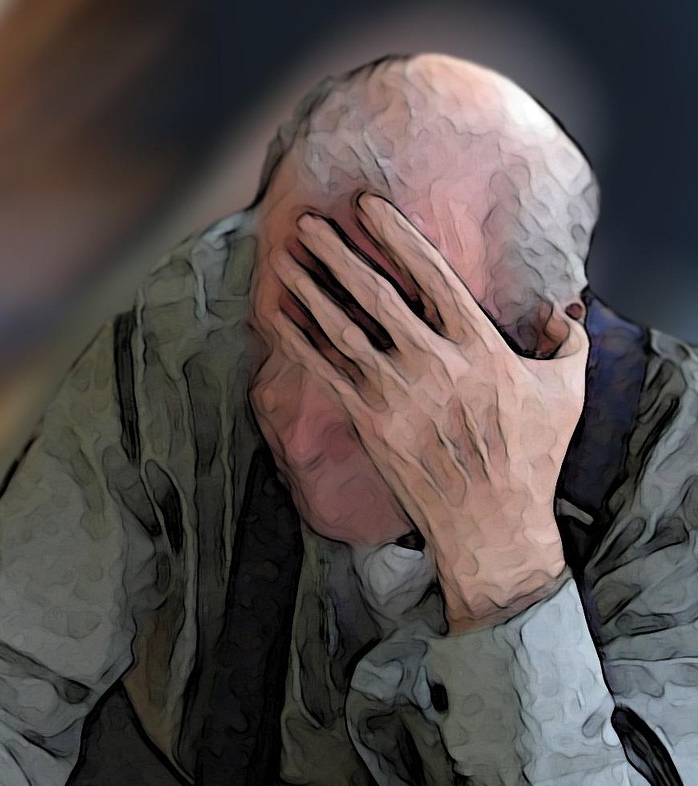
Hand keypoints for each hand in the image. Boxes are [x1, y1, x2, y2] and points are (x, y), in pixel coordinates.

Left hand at [267, 193, 588, 630]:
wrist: (490, 522)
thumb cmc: (530, 457)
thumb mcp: (566, 391)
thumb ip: (567, 341)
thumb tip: (561, 306)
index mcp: (479, 344)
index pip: (430, 273)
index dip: (395, 234)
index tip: (367, 206)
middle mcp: (432, 361)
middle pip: (373, 292)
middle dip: (337, 251)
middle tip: (307, 220)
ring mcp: (396, 392)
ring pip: (341, 327)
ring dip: (309, 289)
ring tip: (283, 258)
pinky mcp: (370, 421)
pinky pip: (325, 371)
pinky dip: (298, 340)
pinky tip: (277, 316)